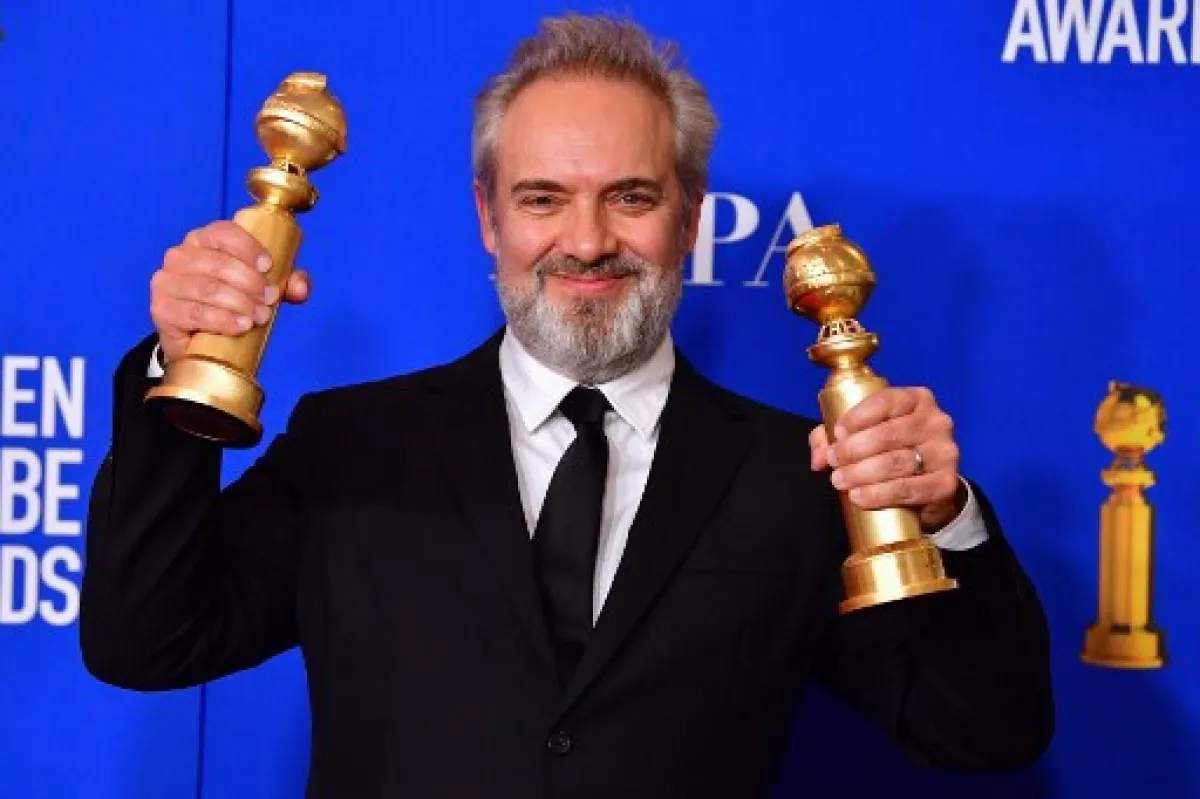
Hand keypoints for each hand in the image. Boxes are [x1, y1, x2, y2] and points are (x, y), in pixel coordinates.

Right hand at [149, 220, 310, 364]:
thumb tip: (301, 287)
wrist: (198, 340)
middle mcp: (179, 256)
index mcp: (203, 240)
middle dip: (250, 282)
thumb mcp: (262, 289)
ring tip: (259, 316)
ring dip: (239, 303)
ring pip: (208, 289)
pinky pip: (194, 312)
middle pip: (218, 263)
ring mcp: (166, 282)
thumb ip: (287, 283)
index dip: (247, 248)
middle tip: (270, 299)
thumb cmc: (231, 303)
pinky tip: (240, 326)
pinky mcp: (162, 310)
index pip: (222, 232)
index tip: (268, 267)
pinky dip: (222, 320)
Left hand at [809, 387, 963, 531]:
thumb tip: (818, 458)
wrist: (928, 486)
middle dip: (853, 449)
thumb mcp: (864, 433)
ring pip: (895, 463)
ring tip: (839, 480)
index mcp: (917, 399)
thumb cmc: (891, 450)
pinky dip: (878, 495)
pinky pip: (907, 489)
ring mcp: (944, 453)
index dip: (857, 417)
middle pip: (888, 434)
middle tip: (833, 461)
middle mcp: (936, 422)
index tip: (837, 433)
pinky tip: (859, 497)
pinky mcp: (945, 484)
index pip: (885, 401)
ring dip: (861, 473)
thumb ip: (833, 436)